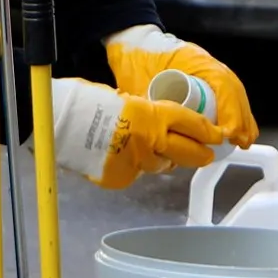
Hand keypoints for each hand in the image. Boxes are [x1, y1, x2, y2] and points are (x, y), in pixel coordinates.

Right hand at [52, 80, 222, 189]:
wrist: (61, 123)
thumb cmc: (87, 103)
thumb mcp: (124, 100)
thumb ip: (144, 114)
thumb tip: (154, 122)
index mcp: (151, 115)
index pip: (189, 123)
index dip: (205, 130)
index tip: (216, 135)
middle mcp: (149, 140)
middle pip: (185, 152)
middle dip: (199, 155)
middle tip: (206, 155)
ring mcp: (136, 162)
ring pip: (159, 165)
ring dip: (161, 160)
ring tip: (153, 153)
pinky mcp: (122, 178)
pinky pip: (134, 174)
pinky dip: (131, 168)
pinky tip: (121, 159)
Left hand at [105, 24, 259, 149]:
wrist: (130, 38)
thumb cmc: (135, 55)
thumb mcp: (139, 82)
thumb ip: (148, 107)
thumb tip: (158, 137)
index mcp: (195, 60)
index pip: (223, 86)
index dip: (230, 111)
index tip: (227, 134)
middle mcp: (207, 62)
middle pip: (234, 91)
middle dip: (241, 118)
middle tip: (243, 142)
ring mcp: (207, 67)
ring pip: (233, 91)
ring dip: (241, 115)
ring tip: (244, 140)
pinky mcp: (203, 74)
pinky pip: (225, 91)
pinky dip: (232, 108)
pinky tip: (234, 127)